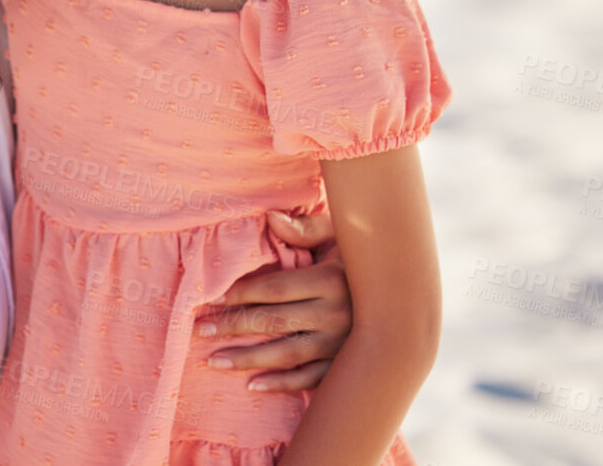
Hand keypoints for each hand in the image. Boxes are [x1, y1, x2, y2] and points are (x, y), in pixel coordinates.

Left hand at [195, 209, 351, 393]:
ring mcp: (344, 345)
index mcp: (331, 280)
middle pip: (274, 322)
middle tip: (199, 328)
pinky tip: (252, 386)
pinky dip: (282, 384)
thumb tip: (269, 217)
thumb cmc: (359, 254)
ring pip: (287, 355)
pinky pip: (312, 380)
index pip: (273, 289)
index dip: (239, 293)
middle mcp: (338, 315)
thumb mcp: (339, 234)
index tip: (208, 297)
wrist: (403, 290)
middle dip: (232, 326)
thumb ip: (304, 228)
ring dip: (248, 359)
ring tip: (213, 360)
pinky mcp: (348, 366)